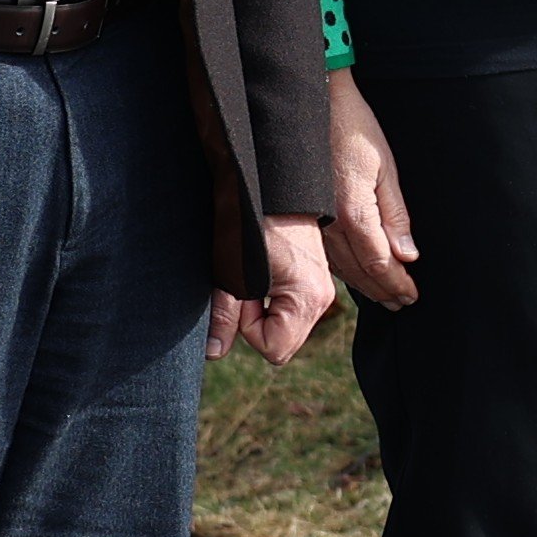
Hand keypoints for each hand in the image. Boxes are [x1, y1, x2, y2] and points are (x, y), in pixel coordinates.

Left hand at [211, 215, 338, 364]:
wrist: (268, 184)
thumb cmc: (248, 222)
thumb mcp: (229, 274)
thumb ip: (224, 317)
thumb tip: (215, 352)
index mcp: (307, 299)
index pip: (274, 349)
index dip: (248, 329)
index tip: (240, 297)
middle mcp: (322, 298)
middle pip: (282, 341)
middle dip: (255, 322)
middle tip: (243, 287)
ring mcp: (322, 289)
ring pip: (285, 326)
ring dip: (262, 311)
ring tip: (253, 279)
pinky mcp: (315, 280)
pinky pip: (290, 310)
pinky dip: (271, 301)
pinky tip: (263, 276)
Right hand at [326, 69, 422, 307]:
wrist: (314, 103)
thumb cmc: (352, 128)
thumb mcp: (384, 166)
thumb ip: (395, 214)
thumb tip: (407, 254)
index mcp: (352, 211)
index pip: (378, 262)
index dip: (396, 283)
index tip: (412, 295)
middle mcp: (328, 223)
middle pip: (359, 271)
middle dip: (383, 289)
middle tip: (402, 303)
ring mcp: (312, 221)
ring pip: (340, 266)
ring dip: (363, 285)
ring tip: (384, 297)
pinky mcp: (304, 214)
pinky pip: (325, 253)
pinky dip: (343, 269)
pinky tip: (353, 275)